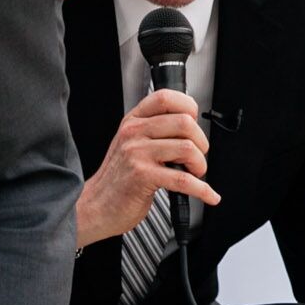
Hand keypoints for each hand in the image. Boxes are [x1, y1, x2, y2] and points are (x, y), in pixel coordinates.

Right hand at [76, 88, 221, 248]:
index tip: (194, 122)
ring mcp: (137, 153)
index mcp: (133, 121)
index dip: (188, 107)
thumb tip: (189, 129)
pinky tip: (208, 195)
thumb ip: (153, 132)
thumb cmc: (117, 180)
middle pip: (184, 123)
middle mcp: (134, 133)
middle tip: (197, 157)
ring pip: (187, 148)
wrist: (96, 206)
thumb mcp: (129, 145)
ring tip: (195, 174)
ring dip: (201, 165)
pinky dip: (202, 190)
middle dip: (201, 143)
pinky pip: (183, 179)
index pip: (166, 98)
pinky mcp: (142, 176)